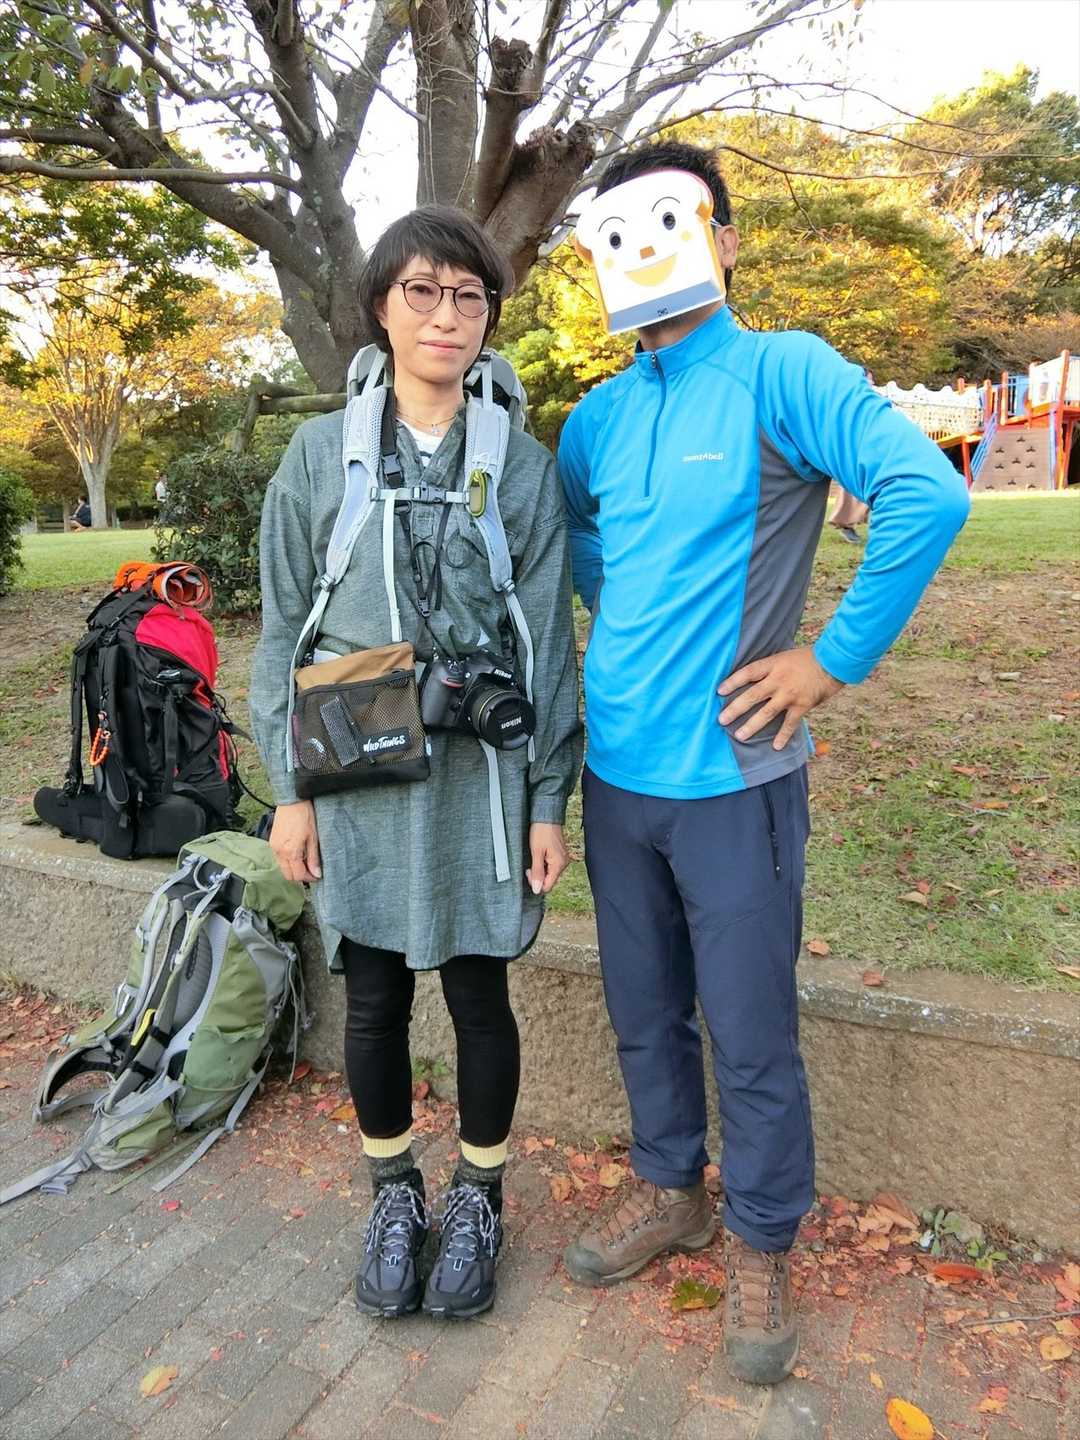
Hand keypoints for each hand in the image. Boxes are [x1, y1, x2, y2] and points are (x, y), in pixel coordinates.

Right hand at [269, 800, 321, 883]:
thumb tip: (316, 873)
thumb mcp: (313, 838)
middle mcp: (279, 852)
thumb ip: (314, 858)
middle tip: (312, 870)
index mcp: (290, 852)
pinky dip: (288, 861)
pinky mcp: (272, 842)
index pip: (298, 875)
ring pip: (283, 868)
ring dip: (293, 868)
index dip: (309, 878)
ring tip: (306, 860)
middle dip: (300, 875)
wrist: (292, 800)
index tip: (317, 875)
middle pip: (288, 875)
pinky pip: (279, 858)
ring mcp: (274, 847)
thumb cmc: (305, 815)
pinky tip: (297, 853)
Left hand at [526, 822, 568, 895]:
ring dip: (540, 869)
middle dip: (538, 875)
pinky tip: (539, 854)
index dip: (536, 882)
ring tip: (535, 856)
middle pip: (549, 880)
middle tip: (530, 863)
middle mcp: (563, 863)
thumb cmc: (542, 832)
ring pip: (549, 873)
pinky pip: (550, 865)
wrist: (547, 817)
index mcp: (559, 864)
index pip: (548, 886)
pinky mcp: (559, 855)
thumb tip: (537, 889)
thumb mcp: (536, 852)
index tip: (529, 871)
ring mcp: (562, 859)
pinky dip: (543, 863)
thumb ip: (537, 872)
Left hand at [718, 647, 843, 749]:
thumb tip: (753, 680)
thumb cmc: (807, 658)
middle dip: (735, 708)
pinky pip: (790, 723)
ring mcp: (790, 694)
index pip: (747, 673)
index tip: (719, 691)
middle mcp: (778, 680)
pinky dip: (783, 735)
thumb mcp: (784, 656)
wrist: (833, 661)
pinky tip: (776, 746)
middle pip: (752, 695)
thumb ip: (770, 668)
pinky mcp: (802, 705)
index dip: (732, 682)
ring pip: (766, 712)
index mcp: (773, 665)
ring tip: (740, 735)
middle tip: (721, 719)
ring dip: (752, 725)